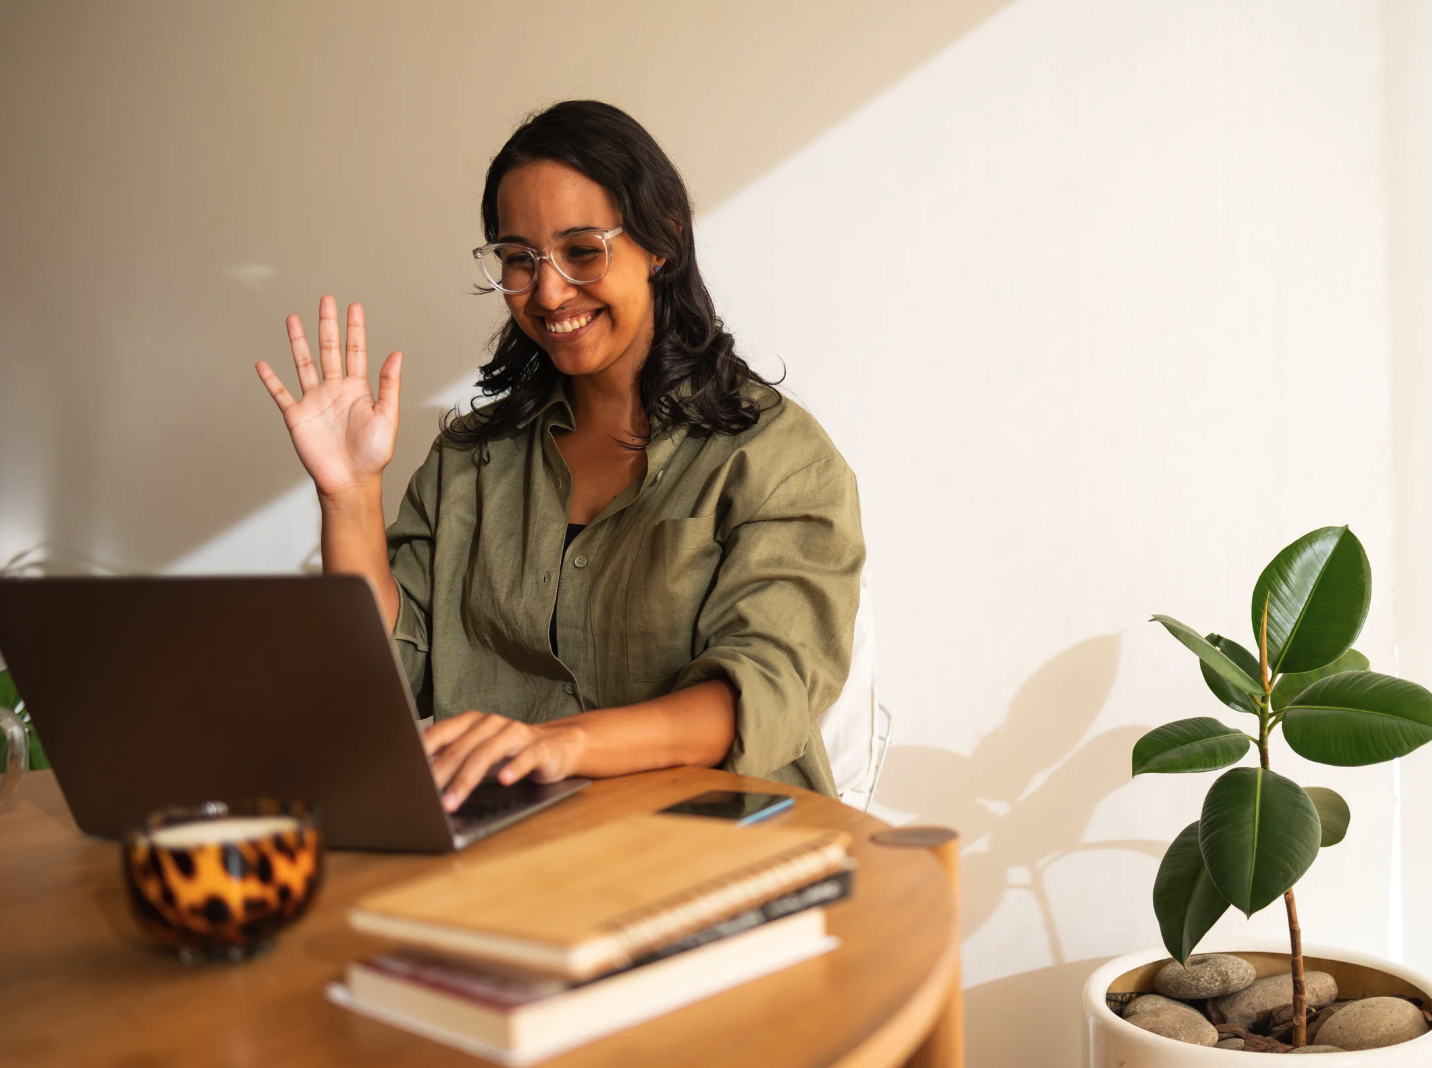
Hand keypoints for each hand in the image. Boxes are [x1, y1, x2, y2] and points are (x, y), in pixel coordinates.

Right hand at [256, 296, 401, 497]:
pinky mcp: (297, 416)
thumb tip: (396, 354)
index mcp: (357, 389)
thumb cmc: (373, 454)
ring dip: (298, 342)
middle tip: (326, 299)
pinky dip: (270, 379)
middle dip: (327, 325)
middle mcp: (334, 390)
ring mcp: (314, 401)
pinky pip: (280, 393)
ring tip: (292, 319)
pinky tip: (262, 364)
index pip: (355, 351)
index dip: (354, 329)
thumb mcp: (387, 416)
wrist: (350, 480)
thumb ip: (388, 384)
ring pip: (303, 364)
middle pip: (328, 350)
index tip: (353, 306)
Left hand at [424, 712, 584, 810]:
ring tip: (453, 801)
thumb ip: (449, 757)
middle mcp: (492, 724)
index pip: (442, 732)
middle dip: (441, 774)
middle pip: (462, 748)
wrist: (558, 747)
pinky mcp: (541, 748)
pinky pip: (526, 757)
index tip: (406, 771)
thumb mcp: (477, 753)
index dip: (423, 751)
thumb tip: (412, 773)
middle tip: (425, 796)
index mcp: (472, 723)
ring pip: (488, 753)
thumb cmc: (510, 753)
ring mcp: (517, 734)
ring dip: (467, 779)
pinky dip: (514, 768)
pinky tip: (504, 780)